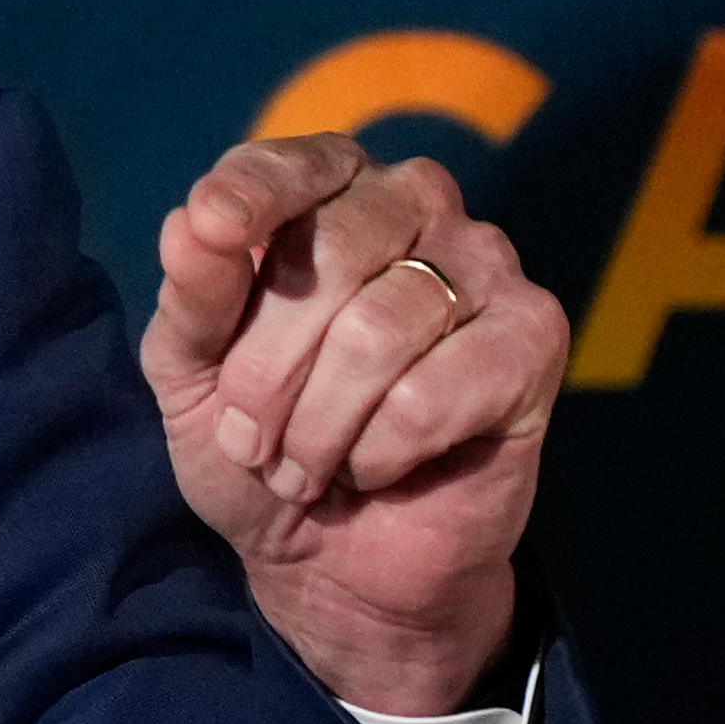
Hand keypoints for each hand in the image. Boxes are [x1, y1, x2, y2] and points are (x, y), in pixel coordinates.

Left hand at [139, 133, 567, 715]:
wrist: (334, 558)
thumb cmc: (257, 441)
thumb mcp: (191, 373)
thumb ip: (194, 296)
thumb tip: (189, 222)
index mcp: (327, 188)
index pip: (289, 164)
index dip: (249, 195)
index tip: (213, 226)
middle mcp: (414, 202)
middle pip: (332, 256)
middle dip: (267, 370)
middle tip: (250, 440)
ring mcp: (485, 262)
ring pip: (379, 331)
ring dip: (319, 425)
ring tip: (305, 465)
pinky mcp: (535, 337)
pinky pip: (434, 392)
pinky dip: (381, 451)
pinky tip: (378, 467)